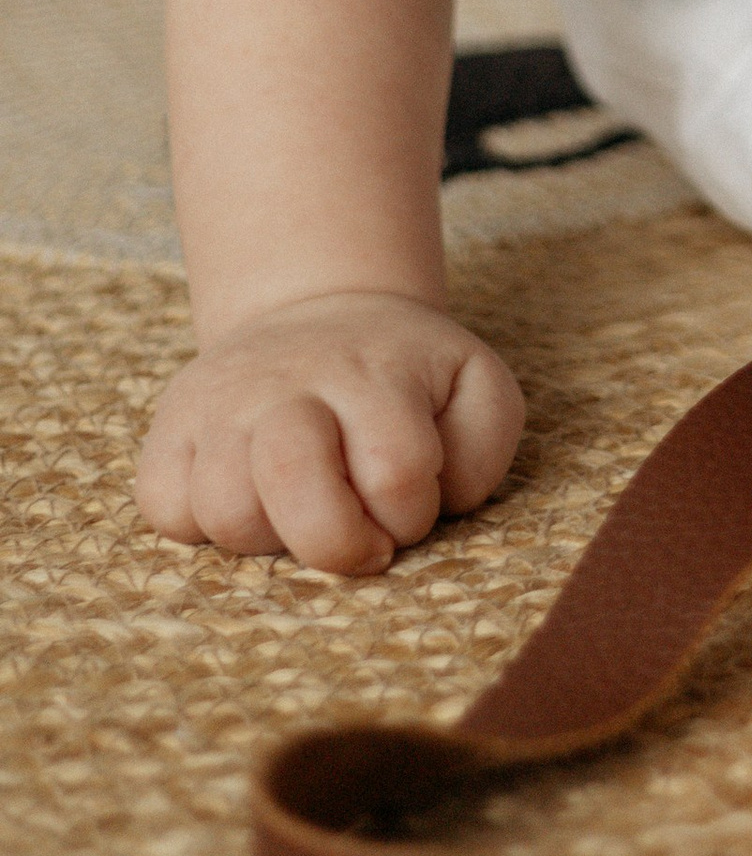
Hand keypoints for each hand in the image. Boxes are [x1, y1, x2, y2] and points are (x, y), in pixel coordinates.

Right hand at [136, 290, 523, 575]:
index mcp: (376, 370)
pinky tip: (250, 499)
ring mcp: (222, 401)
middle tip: (358, 542)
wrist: (320, 313)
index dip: (410, 515)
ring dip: (271, 537)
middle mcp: (290, 379)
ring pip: (225, 507)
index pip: (394, 471)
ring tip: (301, 511)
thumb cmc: (407, 377)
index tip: (410, 506)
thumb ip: (483, 448)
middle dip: (335, 543)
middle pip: (293, 479)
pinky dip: (203, 525)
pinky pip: (165, 507)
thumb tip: (438, 500)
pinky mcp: (171, 427)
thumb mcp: (475, 388)